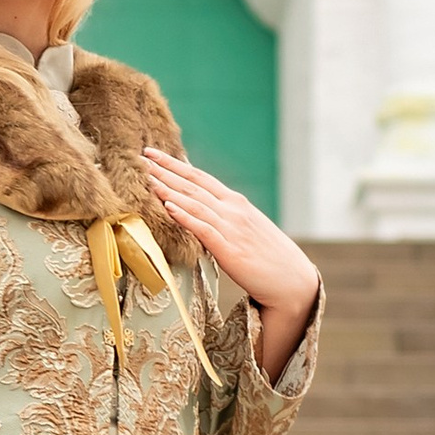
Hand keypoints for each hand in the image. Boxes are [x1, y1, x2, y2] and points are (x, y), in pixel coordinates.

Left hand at [138, 148, 319, 379]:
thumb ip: (226, 217)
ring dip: (169, 189)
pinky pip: (203, 230)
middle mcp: (233, 210)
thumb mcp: (247, 228)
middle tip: (142, 157)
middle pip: (193, 186)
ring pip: (194, 204)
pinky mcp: (230, 250)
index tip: (153, 153)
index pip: (200, 177)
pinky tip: (168, 207)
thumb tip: (203, 211)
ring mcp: (232, 229)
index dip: (175, 164)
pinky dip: (185, 216)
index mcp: (236, 203)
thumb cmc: (269, 257)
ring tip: (147, 178)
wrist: (292, 280)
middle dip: (165, 171)